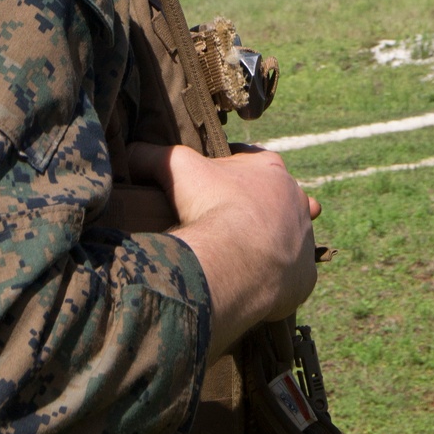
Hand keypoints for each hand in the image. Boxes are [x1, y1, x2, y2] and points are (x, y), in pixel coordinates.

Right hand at [126, 142, 320, 360]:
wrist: (235, 260)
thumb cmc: (210, 206)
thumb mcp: (174, 167)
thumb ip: (151, 155)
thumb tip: (129, 152)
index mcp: (270, 168)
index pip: (255, 159)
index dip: (234, 168)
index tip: (215, 181)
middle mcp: (296, 200)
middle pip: (279, 198)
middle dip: (259, 206)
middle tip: (229, 220)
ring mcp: (304, 239)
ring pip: (291, 237)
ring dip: (272, 242)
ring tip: (244, 254)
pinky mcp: (305, 276)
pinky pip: (291, 275)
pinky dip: (275, 278)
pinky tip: (253, 282)